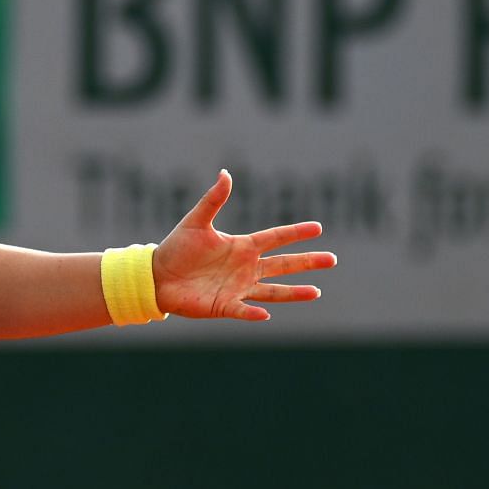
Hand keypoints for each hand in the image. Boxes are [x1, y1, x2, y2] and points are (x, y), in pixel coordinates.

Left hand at [152, 170, 337, 321]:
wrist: (157, 276)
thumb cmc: (176, 248)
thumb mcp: (196, 221)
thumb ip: (213, 200)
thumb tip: (225, 173)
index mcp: (242, 247)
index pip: (275, 237)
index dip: (296, 232)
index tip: (318, 228)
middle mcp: (246, 268)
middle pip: (283, 264)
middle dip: (307, 262)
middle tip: (332, 259)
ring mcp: (237, 288)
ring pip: (272, 290)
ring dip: (293, 292)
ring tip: (316, 292)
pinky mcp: (224, 306)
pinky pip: (242, 310)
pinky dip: (253, 313)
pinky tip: (266, 314)